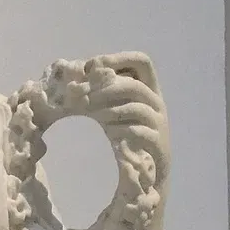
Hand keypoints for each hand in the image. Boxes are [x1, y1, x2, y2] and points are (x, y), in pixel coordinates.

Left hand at [87, 52, 169, 187]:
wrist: (150, 170)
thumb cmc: (127, 135)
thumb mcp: (113, 110)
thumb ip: (99, 96)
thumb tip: (71, 84)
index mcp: (148, 88)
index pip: (141, 61)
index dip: (117, 59)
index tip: (90, 68)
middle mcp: (156, 102)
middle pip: (135, 85)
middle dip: (107, 88)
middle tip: (83, 96)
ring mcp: (158, 123)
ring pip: (137, 108)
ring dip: (111, 109)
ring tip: (92, 114)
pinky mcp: (157, 143)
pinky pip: (140, 133)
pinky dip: (122, 131)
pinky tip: (109, 134)